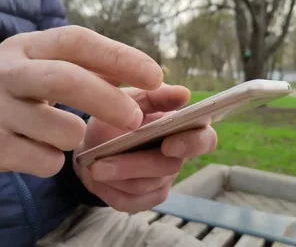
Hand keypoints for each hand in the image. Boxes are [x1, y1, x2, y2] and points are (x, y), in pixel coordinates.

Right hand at [0, 26, 162, 177]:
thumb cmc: (9, 92)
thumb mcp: (38, 68)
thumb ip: (86, 69)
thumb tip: (140, 73)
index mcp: (26, 47)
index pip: (77, 42)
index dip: (120, 57)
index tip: (155, 75)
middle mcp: (6, 72)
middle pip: (68, 80)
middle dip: (110, 101)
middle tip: (135, 119)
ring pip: (62, 130)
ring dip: (72, 139)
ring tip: (54, 135)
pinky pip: (44, 161)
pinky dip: (51, 162)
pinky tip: (32, 152)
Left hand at [75, 84, 217, 211]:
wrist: (90, 145)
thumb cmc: (115, 118)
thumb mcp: (128, 100)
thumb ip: (155, 96)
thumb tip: (183, 93)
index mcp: (181, 129)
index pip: (205, 139)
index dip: (192, 144)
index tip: (168, 144)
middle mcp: (177, 157)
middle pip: (169, 167)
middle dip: (135, 165)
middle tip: (104, 163)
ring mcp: (163, 180)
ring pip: (146, 186)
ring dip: (117, 176)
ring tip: (94, 167)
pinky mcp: (147, 198)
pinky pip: (132, 201)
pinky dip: (111, 191)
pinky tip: (97, 179)